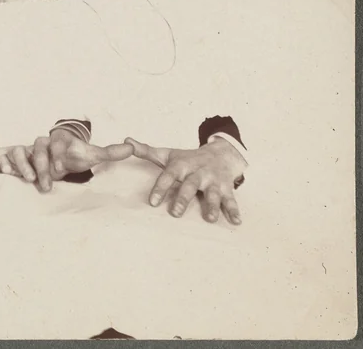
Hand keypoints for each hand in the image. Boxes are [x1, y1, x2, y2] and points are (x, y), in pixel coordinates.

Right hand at [0, 129, 133, 191]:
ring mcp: (25, 149)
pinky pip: (5, 157)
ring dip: (23, 165)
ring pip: (20, 151)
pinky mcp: (13, 157)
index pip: (55, 144)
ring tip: (29, 181)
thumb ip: (110, 152)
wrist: (52, 156)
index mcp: (58, 141)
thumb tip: (132, 147)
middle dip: (40, 165)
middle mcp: (40, 143)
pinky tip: (6, 173)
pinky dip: (4, 163)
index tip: (60, 169)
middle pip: (37, 148)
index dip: (57, 155)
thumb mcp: (90, 156)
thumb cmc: (70, 158)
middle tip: (46, 184)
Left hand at [126, 136, 245, 223]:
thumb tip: (125, 141)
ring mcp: (213, 180)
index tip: (152, 202)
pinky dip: (234, 210)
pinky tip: (236, 222)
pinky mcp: (227, 188)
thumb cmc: (188, 158)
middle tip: (175, 213)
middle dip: (183, 198)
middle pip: (190, 185)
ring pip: (213, 193)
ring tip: (210, 218)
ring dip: (212, 206)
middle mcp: (198, 172)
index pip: (169, 175)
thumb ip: (145, 150)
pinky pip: (232, 200)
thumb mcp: (167, 154)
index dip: (160, 188)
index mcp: (181, 165)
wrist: (220, 153)